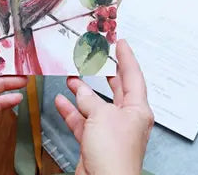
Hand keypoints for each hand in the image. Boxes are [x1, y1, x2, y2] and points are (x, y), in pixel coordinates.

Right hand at [55, 40, 153, 174]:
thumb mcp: (101, 116)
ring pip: (95, 105)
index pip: (133, 76)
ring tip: (72, 77)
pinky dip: (71, 111)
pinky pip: (82, 121)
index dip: (127, 57)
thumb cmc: (113, 154)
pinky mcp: (94, 142)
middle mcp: (125, 119)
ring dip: (82, 92)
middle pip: (116, 90)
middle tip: (100, 58)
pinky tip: (61, 101)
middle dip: (105, 74)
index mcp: (137, 110)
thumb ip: (89, 99)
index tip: (121, 43)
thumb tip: (79, 89)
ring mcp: (109, 131)